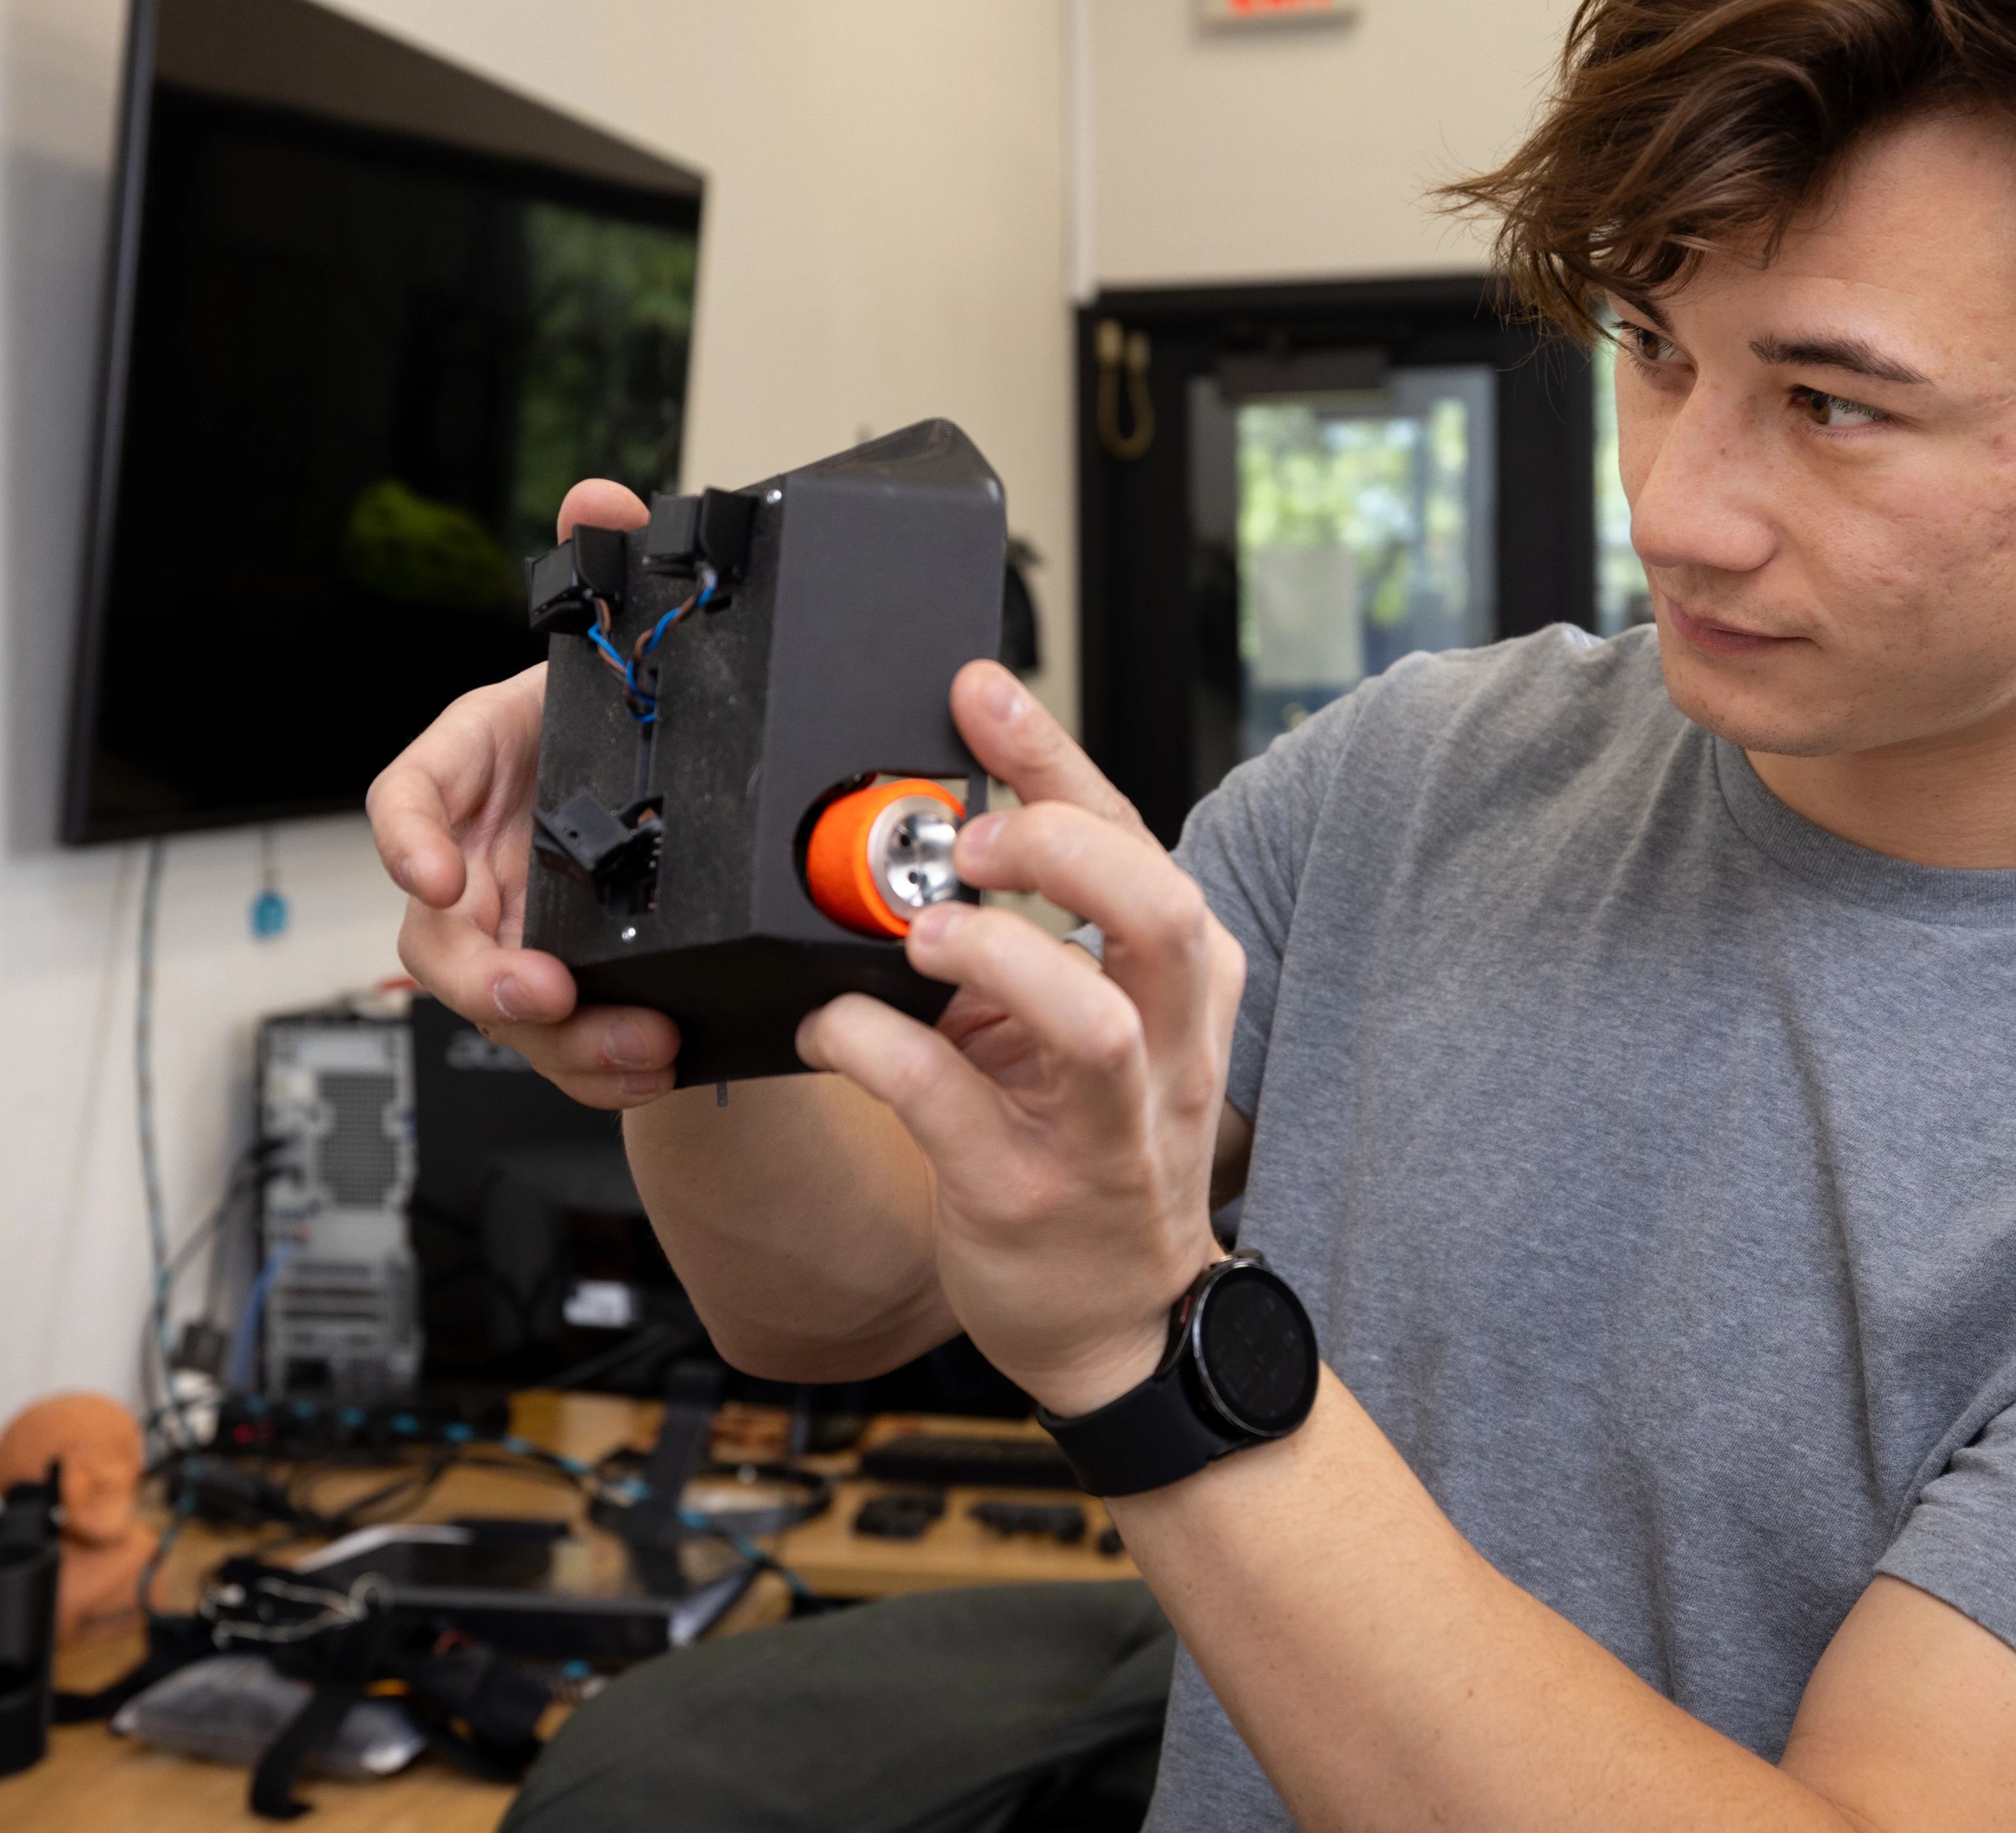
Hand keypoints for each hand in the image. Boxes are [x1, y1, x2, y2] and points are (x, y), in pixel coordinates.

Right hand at [366, 477, 685, 1108]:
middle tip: (538, 989)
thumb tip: (598, 495)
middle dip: (481, 972)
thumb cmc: (620, 719)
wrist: (671, 783)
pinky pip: (566, 1042)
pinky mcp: (569, 987)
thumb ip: (601, 566)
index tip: (437, 872)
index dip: (407, 840)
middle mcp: (476, 862)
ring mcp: (517, 932)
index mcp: (469, 771)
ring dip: (562, 1037)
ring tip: (634, 1043)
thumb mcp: (616, 644)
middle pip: (439, 936)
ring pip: (505, 1007)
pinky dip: (605, 1062)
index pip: (405, 799)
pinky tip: (657, 1059)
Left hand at [797, 662, 1241, 1417]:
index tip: (979, 693)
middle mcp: (1165, 1049)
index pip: (1135, 840)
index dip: (1054, 757)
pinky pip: (952, 1106)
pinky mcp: (1029, 1195)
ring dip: (995, 954)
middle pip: (1156, 908)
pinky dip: (880, 1049)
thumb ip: (1040, 934)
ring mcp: (1106, 1131)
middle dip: (1055, 849)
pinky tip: (832, 1027)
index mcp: (1182, 986)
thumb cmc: (1096, 1152)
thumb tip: (942, 824)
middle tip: (964, 844)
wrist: (1121, 1322)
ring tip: (922, 937)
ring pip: (1088, 1017)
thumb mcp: (1095, 1028)